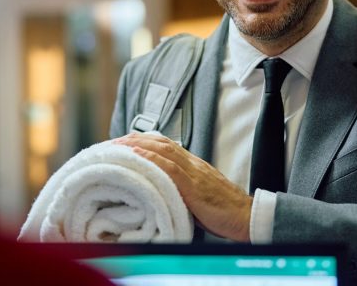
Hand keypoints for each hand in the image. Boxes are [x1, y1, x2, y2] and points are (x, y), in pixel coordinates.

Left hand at [114, 132, 251, 241]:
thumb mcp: (198, 194)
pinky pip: (171, 168)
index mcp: (192, 164)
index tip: (122, 144)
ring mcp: (194, 172)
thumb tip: (160, 190)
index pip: (164, 145)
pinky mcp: (195, 186)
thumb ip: (181, 187)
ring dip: (136, 146)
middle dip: (132, 139)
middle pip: (158, 142)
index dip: (142, 141)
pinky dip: (151, 159)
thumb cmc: (223, 210)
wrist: (246, 216)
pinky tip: (136, 155)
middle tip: (110, 143)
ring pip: (162, 150)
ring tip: (115, 146)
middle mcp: (192, 163)